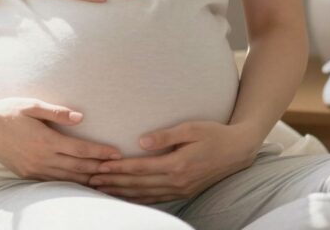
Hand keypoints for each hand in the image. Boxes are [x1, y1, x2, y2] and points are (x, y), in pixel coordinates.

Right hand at [0, 95, 123, 183]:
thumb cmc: (8, 111)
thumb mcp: (32, 105)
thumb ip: (57, 112)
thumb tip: (81, 117)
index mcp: (45, 140)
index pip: (80, 150)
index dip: (100, 152)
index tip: (116, 153)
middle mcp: (41, 159)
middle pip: (77, 168)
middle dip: (99, 168)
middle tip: (118, 168)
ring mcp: (33, 169)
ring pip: (67, 179)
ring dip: (87, 179)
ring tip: (105, 179)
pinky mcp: (27, 175)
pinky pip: (53, 182)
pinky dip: (70, 184)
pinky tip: (80, 183)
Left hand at [85, 121, 261, 202]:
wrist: (238, 150)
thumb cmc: (214, 133)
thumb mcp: (191, 128)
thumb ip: (165, 136)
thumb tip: (140, 142)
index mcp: (177, 165)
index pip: (139, 169)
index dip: (118, 169)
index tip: (98, 166)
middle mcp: (177, 181)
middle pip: (138, 185)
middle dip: (113, 183)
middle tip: (91, 181)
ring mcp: (180, 189)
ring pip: (144, 195)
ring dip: (122, 193)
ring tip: (102, 191)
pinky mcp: (184, 191)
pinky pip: (156, 199)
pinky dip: (138, 200)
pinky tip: (126, 198)